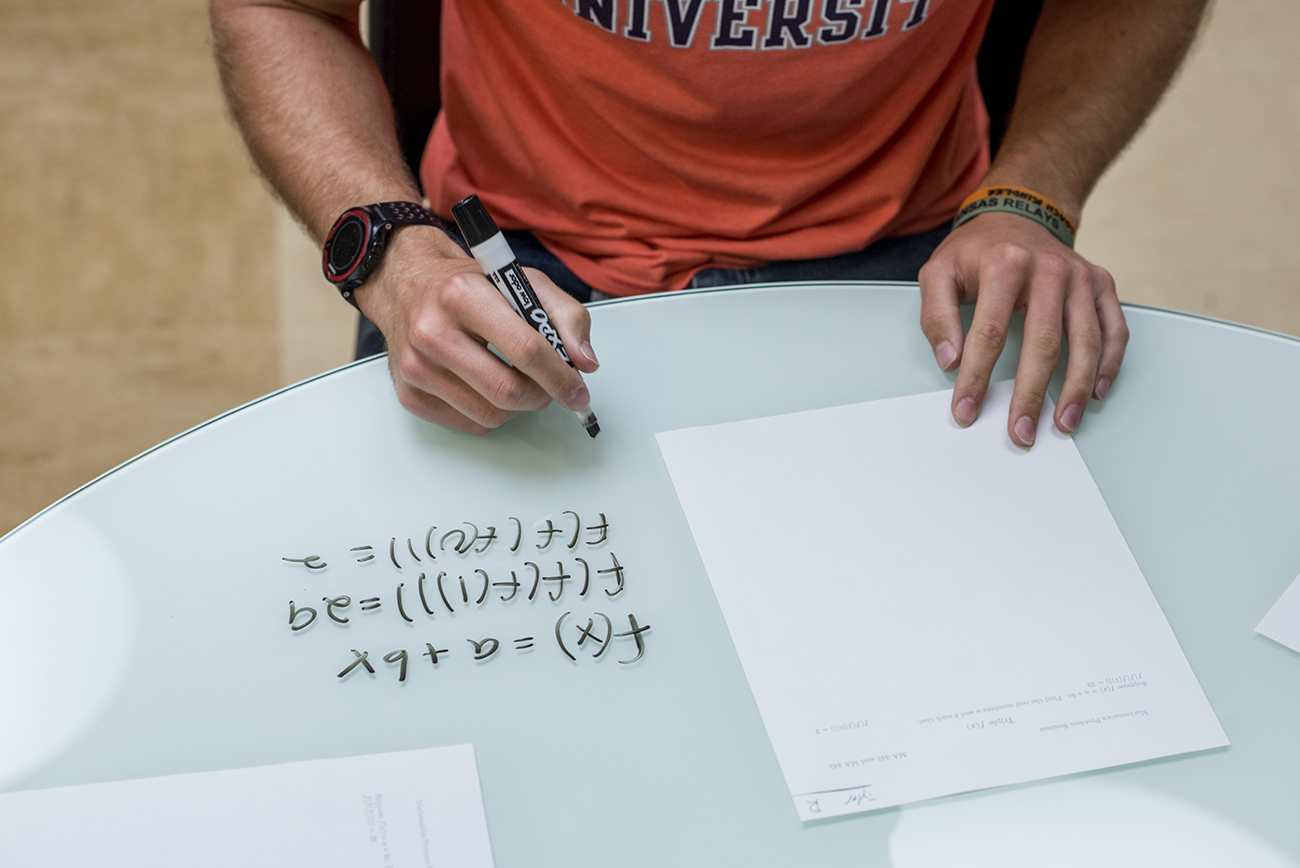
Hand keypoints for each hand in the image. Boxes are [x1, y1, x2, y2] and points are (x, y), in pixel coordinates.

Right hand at [355, 226, 598, 433]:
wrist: (408, 286)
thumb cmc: (468, 285)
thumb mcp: (524, 281)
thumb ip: (566, 316)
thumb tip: (585, 362)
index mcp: (463, 294)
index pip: (525, 350)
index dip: (560, 377)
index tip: (578, 391)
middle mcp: (432, 331)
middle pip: (507, 391)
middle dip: (542, 396)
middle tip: (552, 388)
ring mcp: (416, 366)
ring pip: (490, 415)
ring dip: (519, 407)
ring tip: (519, 382)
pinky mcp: (409, 394)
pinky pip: (469, 424)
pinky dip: (492, 414)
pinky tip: (488, 387)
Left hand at [918, 212, 1127, 445]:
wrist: (1017, 215)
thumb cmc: (976, 252)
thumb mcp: (937, 273)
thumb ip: (936, 316)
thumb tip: (950, 361)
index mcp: (1005, 264)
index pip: (989, 332)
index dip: (977, 376)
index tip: (966, 410)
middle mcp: (1050, 269)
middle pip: (1044, 343)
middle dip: (1031, 395)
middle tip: (1021, 432)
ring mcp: (1081, 277)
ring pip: (1086, 341)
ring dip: (1076, 389)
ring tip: (1063, 424)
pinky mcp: (1101, 285)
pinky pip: (1114, 329)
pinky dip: (1109, 364)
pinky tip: (1096, 392)